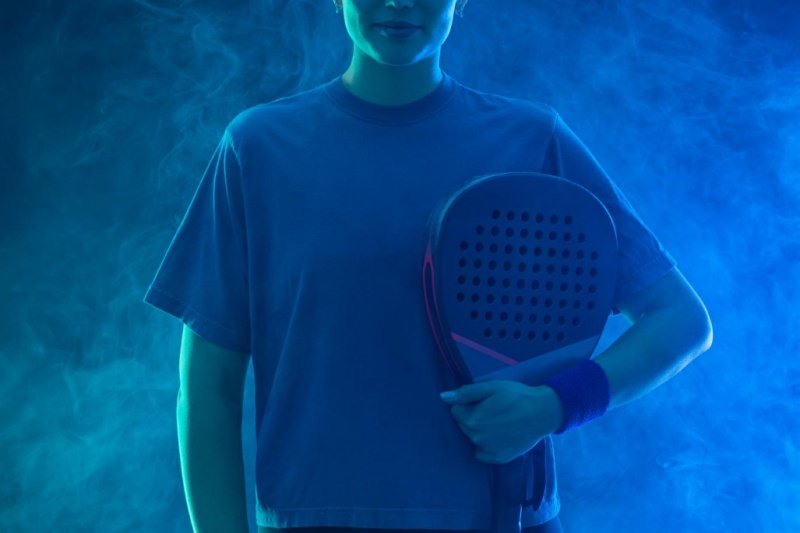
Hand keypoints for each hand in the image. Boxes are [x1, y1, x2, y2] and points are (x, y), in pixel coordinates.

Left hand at [440, 380, 561, 464]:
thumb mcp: (491, 387)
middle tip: (491, 410)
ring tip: (498, 422)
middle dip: (472, 417)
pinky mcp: (499, 458)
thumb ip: (466, 393)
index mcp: (472, 419)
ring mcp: (488, 450)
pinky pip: (482, 454)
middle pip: (463, 425)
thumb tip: (443, 397)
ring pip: (473, 438)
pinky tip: (498, 437)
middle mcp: (476, 438)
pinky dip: (485, 447)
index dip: (467, 404)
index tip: (482, 401)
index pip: (455, 411)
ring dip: (479, 430)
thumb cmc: (516, 396)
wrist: (543, 412)